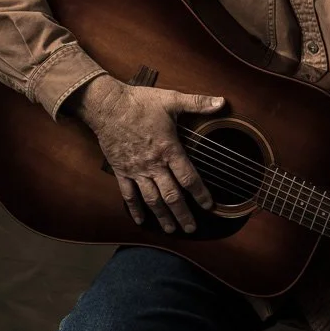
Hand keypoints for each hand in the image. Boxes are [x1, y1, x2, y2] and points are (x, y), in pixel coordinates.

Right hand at [69, 73, 224, 232]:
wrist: (106, 106)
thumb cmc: (140, 102)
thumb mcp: (171, 100)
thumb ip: (198, 103)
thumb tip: (222, 102)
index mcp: (168, 150)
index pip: (188, 178)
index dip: (200, 194)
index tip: (209, 206)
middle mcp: (153, 165)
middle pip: (171, 196)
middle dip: (183, 214)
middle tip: (191, 228)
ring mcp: (136, 170)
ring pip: (152, 199)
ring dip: (162, 216)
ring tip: (171, 230)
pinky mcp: (121, 170)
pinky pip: (128, 194)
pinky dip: (135, 209)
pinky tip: (141, 220)